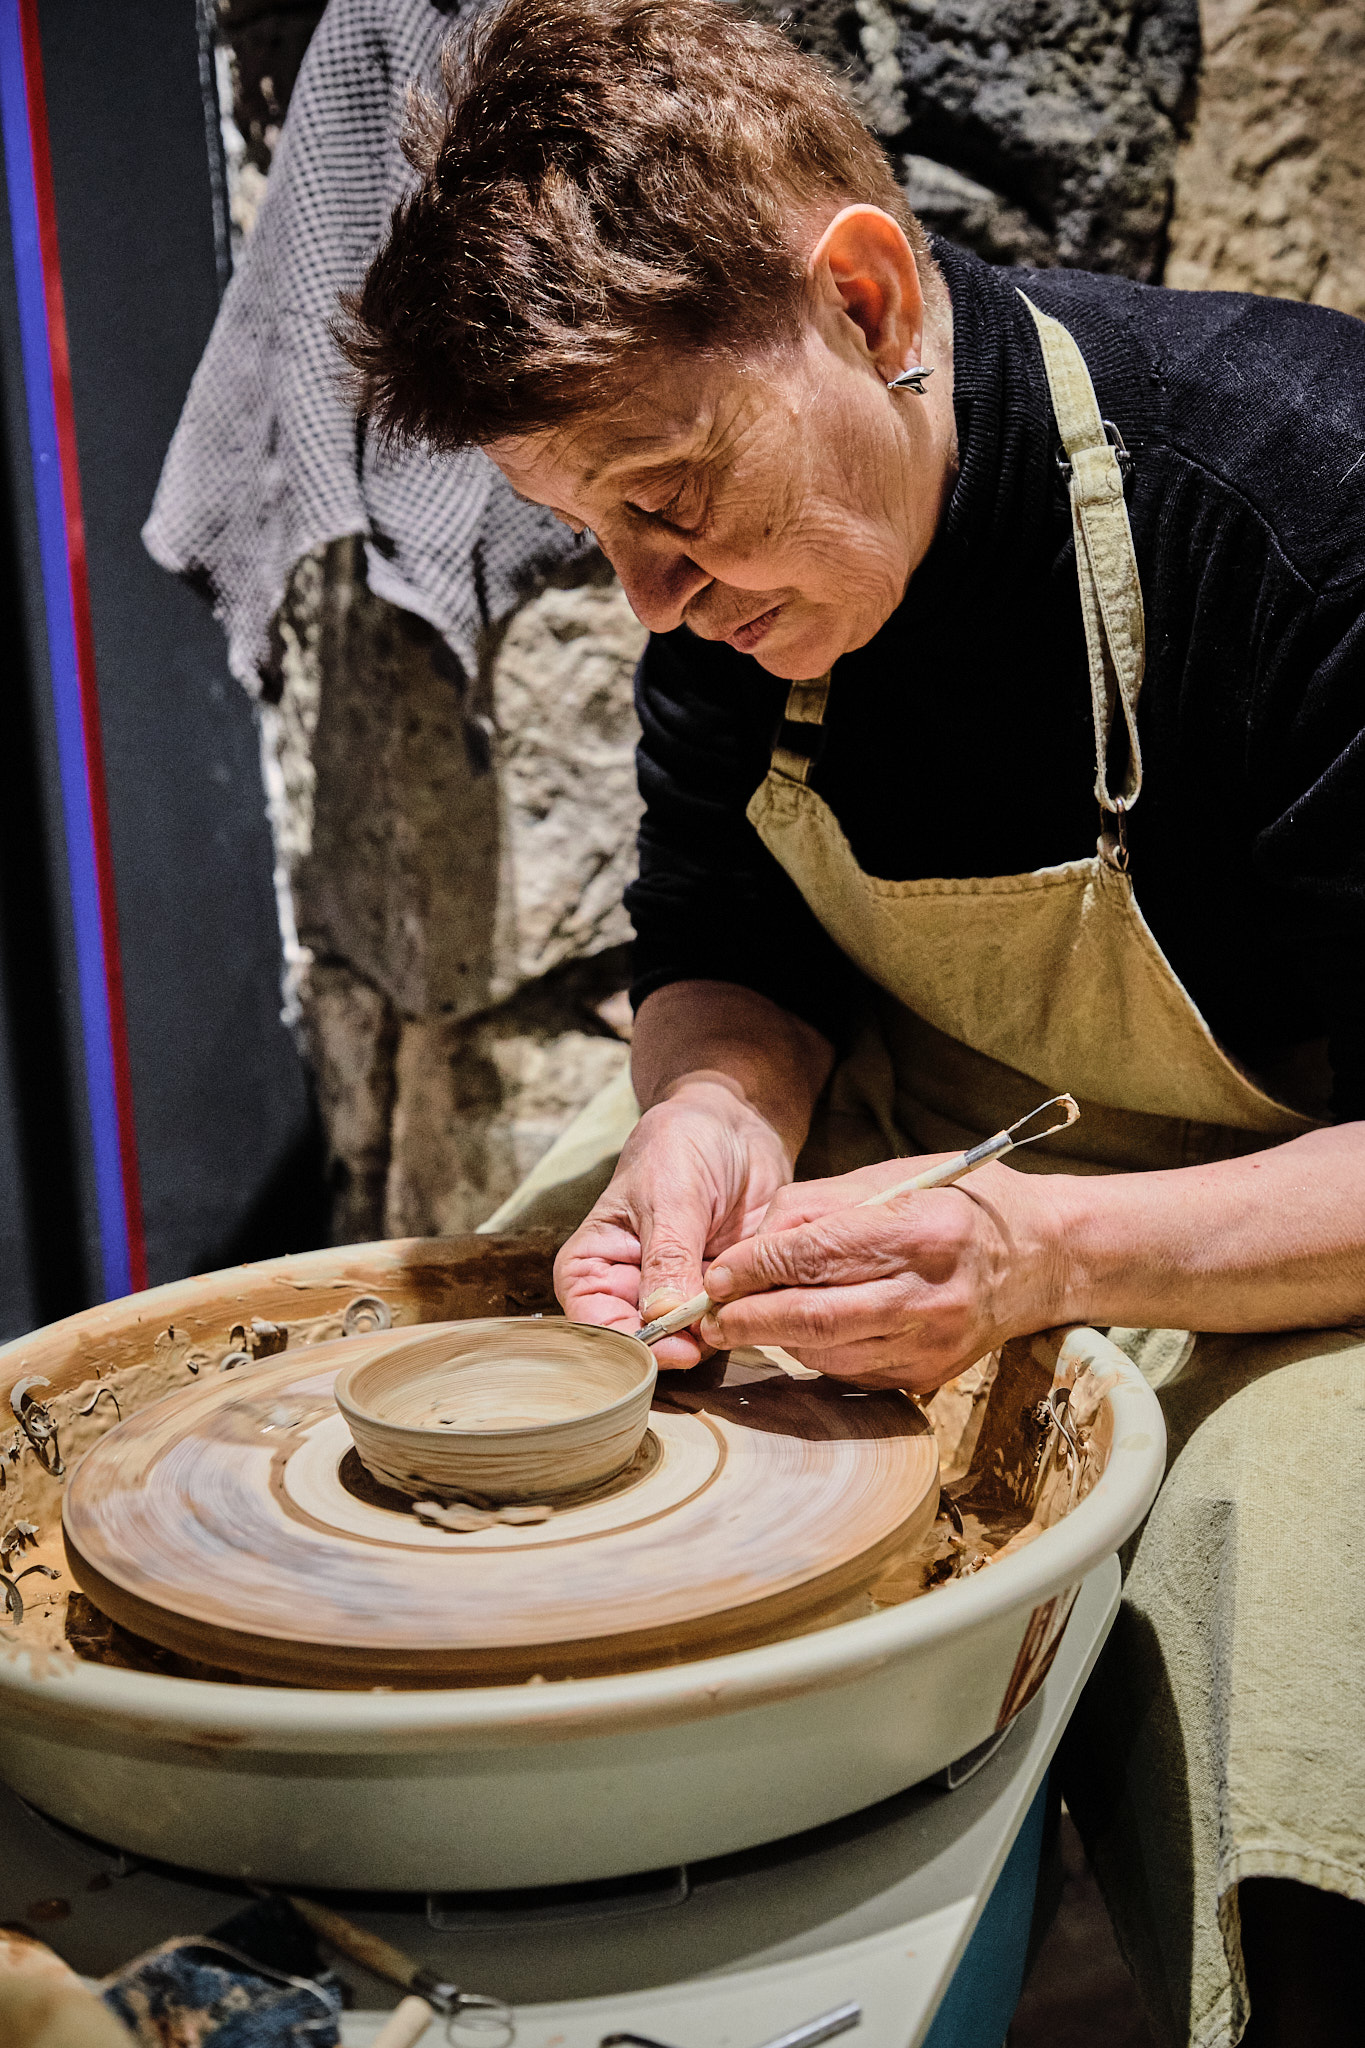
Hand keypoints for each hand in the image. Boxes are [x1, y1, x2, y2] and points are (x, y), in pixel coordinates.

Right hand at [553, 1079, 794, 1366]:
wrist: (735, 1125)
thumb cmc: (682, 1144)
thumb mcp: (670, 1195)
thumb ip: (667, 1256)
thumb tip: (663, 1317)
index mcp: (594, 1262)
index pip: (592, 1319)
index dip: (626, 1342)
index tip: (668, 1345)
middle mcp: (629, 1287)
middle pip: (640, 1341)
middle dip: (675, 1346)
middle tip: (711, 1335)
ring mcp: (676, 1294)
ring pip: (687, 1340)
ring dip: (714, 1334)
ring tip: (741, 1304)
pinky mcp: (719, 1294)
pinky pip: (727, 1323)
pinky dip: (743, 1319)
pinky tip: (762, 1299)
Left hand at [696, 1154, 1067, 1392]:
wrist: (1044, 1257)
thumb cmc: (961, 1204)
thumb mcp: (893, 1178)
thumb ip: (818, 1207)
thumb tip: (750, 1243)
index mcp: (922, 1232)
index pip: (817, 1255)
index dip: (756, 1268)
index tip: (717, 1274)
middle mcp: (931, 1295)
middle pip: (816, 1319)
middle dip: (750, 1320)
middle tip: (710, 1316)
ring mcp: (933, 1344)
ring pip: (827, 1353)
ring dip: (777, 1339)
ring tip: (747, 1320)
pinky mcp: (930, 1376)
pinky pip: (850, 1371)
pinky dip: (815, 1352)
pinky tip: (804, 1330)